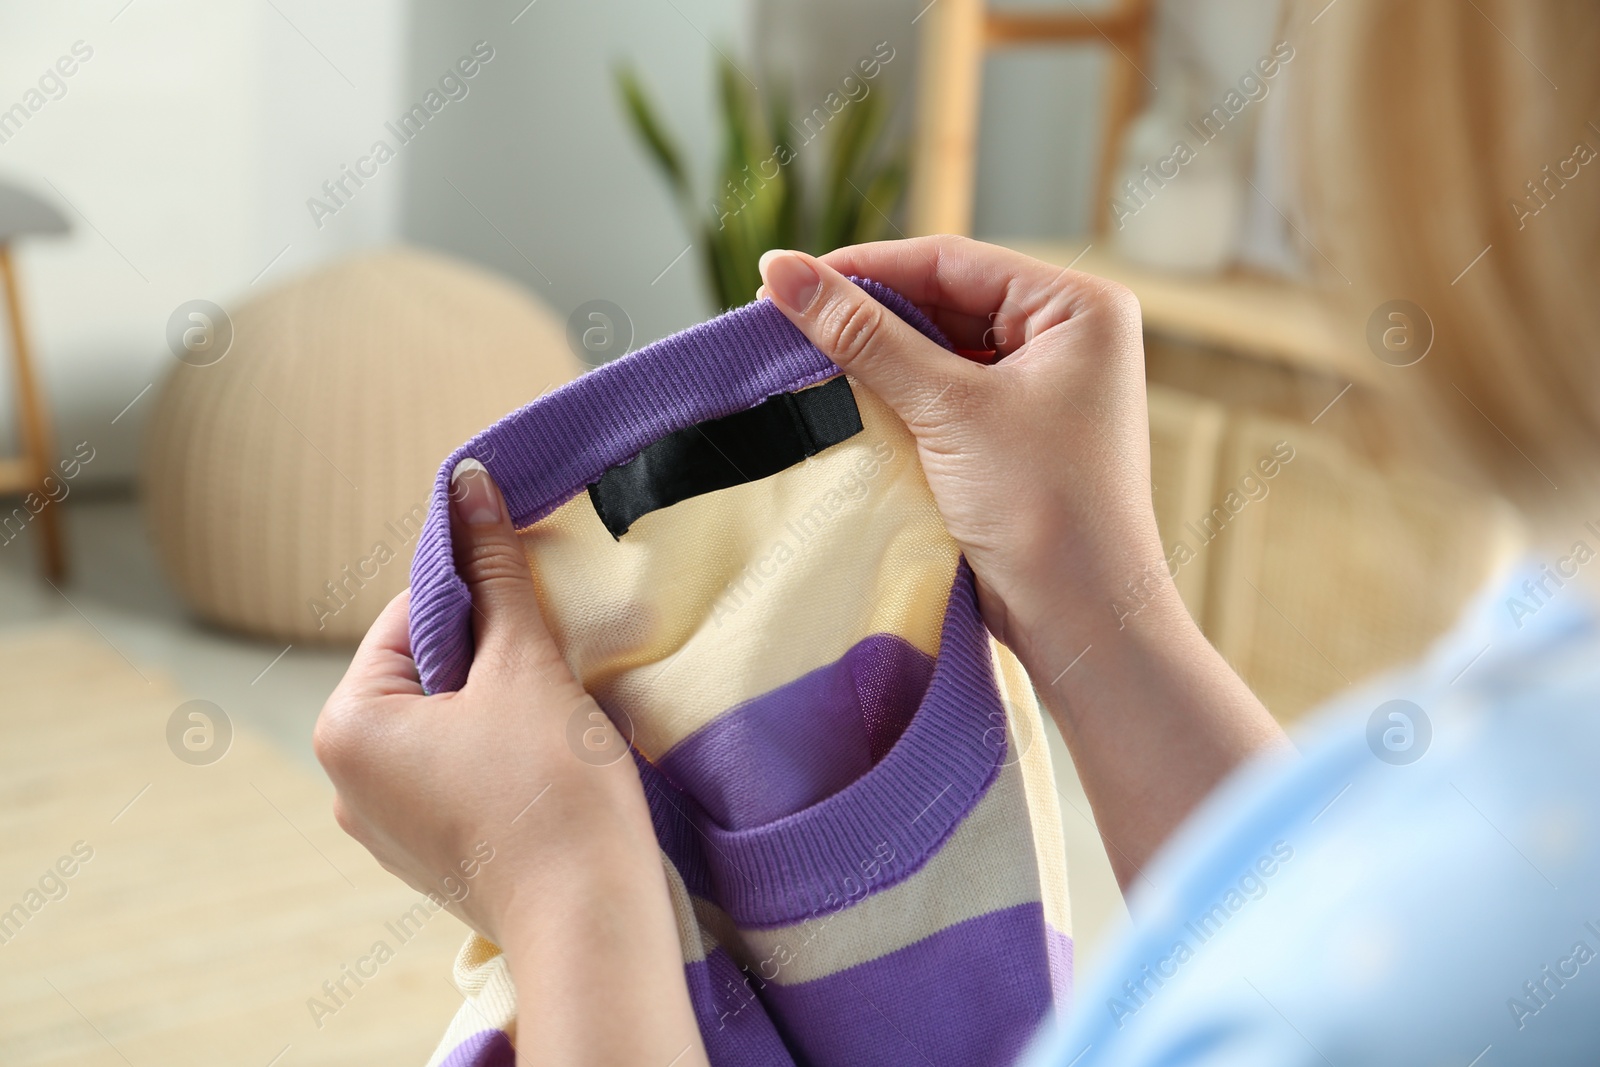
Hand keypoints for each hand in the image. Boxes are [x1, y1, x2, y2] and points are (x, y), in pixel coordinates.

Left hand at [314, 461, 704, 1063]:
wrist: (590, 917)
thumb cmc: (553, 788)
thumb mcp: (525, 665)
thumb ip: (495, 571)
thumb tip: (470, 480)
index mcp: (348, 725)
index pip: (411, 615)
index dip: (478, 590)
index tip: (531, 588)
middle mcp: (345, 780)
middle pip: (424, 670)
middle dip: (489, 650)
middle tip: (551, 655)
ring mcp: (383, 825)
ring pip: (443, 721)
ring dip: (496, 700)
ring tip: (552, 713)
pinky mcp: (427, 854)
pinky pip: (453, 772)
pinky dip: (495, 752)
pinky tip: (543, 759)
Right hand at [759, 237, 1287, 889]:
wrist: (1082, 621)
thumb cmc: (1041, 507)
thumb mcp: (947, 409)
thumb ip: (863, 336)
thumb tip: (782, 272)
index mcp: (1079, 308)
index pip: (954, 261)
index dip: (866, 267)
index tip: (785, 275)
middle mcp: (1070, 338)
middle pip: (947, 301)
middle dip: (869, 314)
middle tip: (783, 317)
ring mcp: (1046, 388)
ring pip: (941, 350)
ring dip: (878, 358)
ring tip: (803, 357)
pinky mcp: (1018, 435)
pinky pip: (946, 396)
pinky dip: (898, 399)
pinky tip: (847, 402)